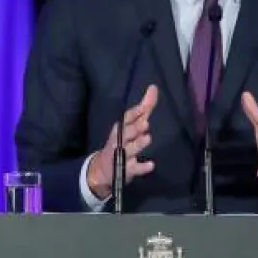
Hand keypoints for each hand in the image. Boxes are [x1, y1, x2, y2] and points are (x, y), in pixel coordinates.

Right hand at [87, 85, 157, 199]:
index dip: (134, 113)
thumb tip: (154, 87)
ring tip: (147, 138)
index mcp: (121, 128)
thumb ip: (144, 108)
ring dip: (138, 144)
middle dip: (135, 128)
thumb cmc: (122, 141)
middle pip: (126, 133)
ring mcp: (122, 155)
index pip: (126, 119)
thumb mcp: (132, 124)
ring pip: (130, 149)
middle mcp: (119, 140)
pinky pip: (134, 168)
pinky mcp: (126, 170)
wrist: (103, 169)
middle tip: (145, 123)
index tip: (143, 108)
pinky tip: (151, 165)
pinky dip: (142, 167)